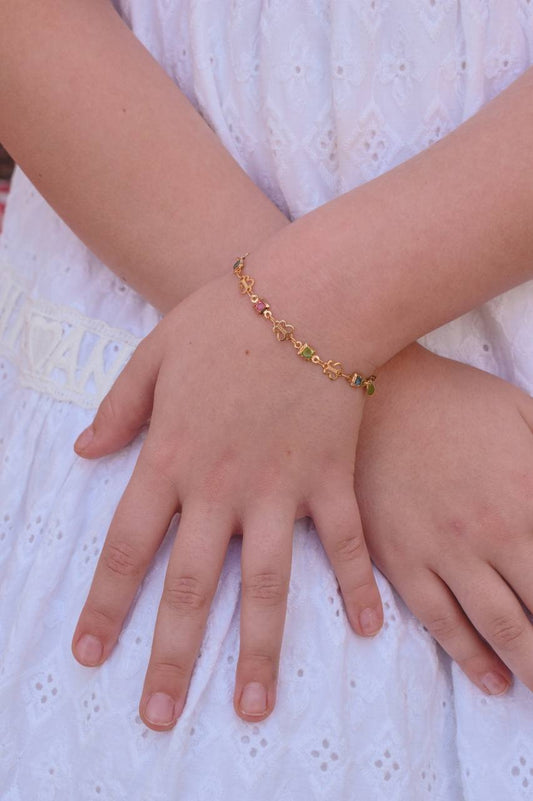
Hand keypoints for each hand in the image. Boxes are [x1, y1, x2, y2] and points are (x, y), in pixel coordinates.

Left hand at [71, 269, 382, 729]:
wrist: (310, 297)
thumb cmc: (227, 317)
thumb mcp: (153, 353)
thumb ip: (119, 407)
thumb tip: (84, 449)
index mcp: (171, 459)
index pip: (128, 549)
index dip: (106, 606)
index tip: (92, 656)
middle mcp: (221, 489)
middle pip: (190, 586)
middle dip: (170, 655)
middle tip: (155, 716)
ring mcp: (281, 489)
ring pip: (266, 584)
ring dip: (256, 649)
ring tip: (250, 707)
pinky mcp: (331, 479)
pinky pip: (347, 543)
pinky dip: (357, 585)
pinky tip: (365, 629)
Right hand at [355, 343, 532, 694]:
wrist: (380, 395)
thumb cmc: (456, 402)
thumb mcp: (526, 416)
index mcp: (526, 500)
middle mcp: (489, 537)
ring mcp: (442, 551)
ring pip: (497, 627)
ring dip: (527, 666)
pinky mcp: (400, 557)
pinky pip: (438, 619)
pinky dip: (469, 657)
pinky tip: (491, 679)